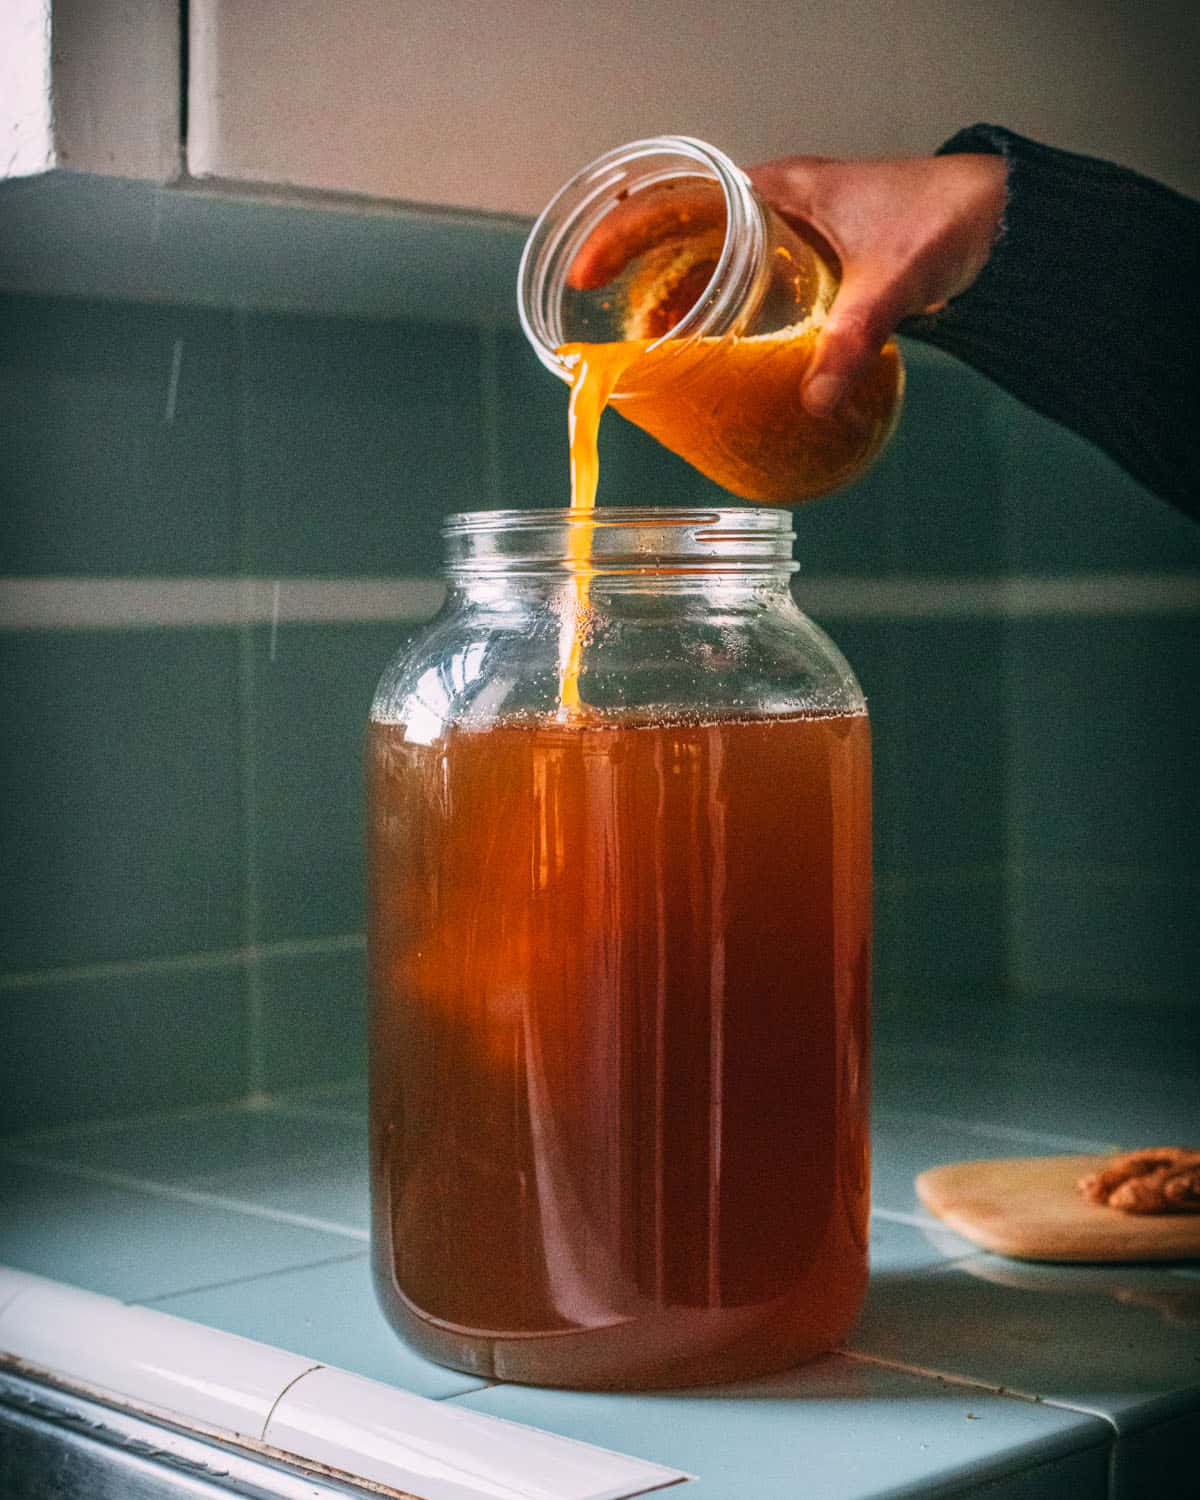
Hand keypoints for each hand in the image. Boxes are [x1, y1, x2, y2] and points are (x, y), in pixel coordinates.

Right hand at [567, 151, 1006, 416]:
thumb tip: (813, 401)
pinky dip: (713, 310)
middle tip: (609, 324)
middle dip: (638, 277)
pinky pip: (740, 282)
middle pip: (680, 233)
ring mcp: (789, 235)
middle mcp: (775, 206)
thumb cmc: (945, 222)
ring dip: (674, 298)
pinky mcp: (807, 266)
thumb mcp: (891, 283)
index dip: (623, 232)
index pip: (677, 199)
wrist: (999, 223)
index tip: (587, 270)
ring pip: (708, 260)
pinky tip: (703, 349)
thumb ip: (851, 341)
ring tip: (647, 347)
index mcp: (778, 189)